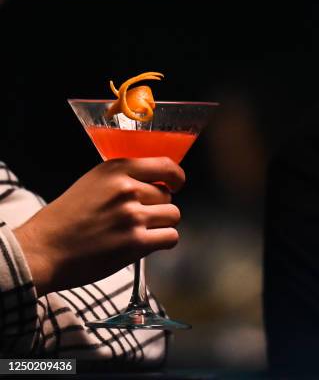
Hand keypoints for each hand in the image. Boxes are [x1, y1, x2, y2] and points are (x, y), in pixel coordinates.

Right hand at [14, 157, 184, 295]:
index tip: (176, 184)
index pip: (166, 166)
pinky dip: (163, 241)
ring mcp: (133, 216)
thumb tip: (154, 182)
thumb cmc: (64, 220)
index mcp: (116, 170)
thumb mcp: (92, 183)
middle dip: (158, 206)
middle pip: (168, 195)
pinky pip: (171, 237)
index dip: (176, 177)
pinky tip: (147, 243)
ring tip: (141, 231)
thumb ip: (122, 179)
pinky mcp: (137, 242)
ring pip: (173, 216)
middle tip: (138, 217)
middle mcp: (127, 189)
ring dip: (162, 224)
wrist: (44, 250)